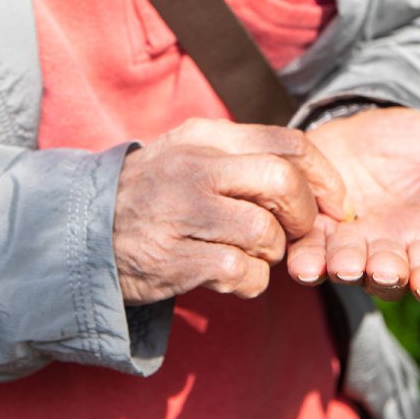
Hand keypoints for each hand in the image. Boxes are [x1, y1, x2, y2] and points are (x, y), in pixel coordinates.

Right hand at [113, 117, 347, 304]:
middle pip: (282, 180)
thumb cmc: (155, 191)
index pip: (289, 142)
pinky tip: (232, 276)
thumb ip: (242, 155)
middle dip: (303, 214)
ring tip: (252, 252)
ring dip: (271, 252)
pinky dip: (250, 282)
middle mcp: (197, 167)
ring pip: (265, 232)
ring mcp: (183, 212)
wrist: (84, 228)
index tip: (334, 202)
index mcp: (208, 136)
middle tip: (296, 232)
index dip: (324, 175)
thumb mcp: (191, 152)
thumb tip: (309, 174)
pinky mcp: (174, 259)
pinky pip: (241, 274)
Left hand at [287, 107, 419, 303]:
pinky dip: (302, 256)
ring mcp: (349, 243)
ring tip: (332, 264)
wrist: (365, 123)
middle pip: (388, 277)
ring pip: (344, 268)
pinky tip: (298, 255)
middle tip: (381, 267)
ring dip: (337, 269)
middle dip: (384, 274)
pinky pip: (307, 251)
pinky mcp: (313, 227)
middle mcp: (390, 251)